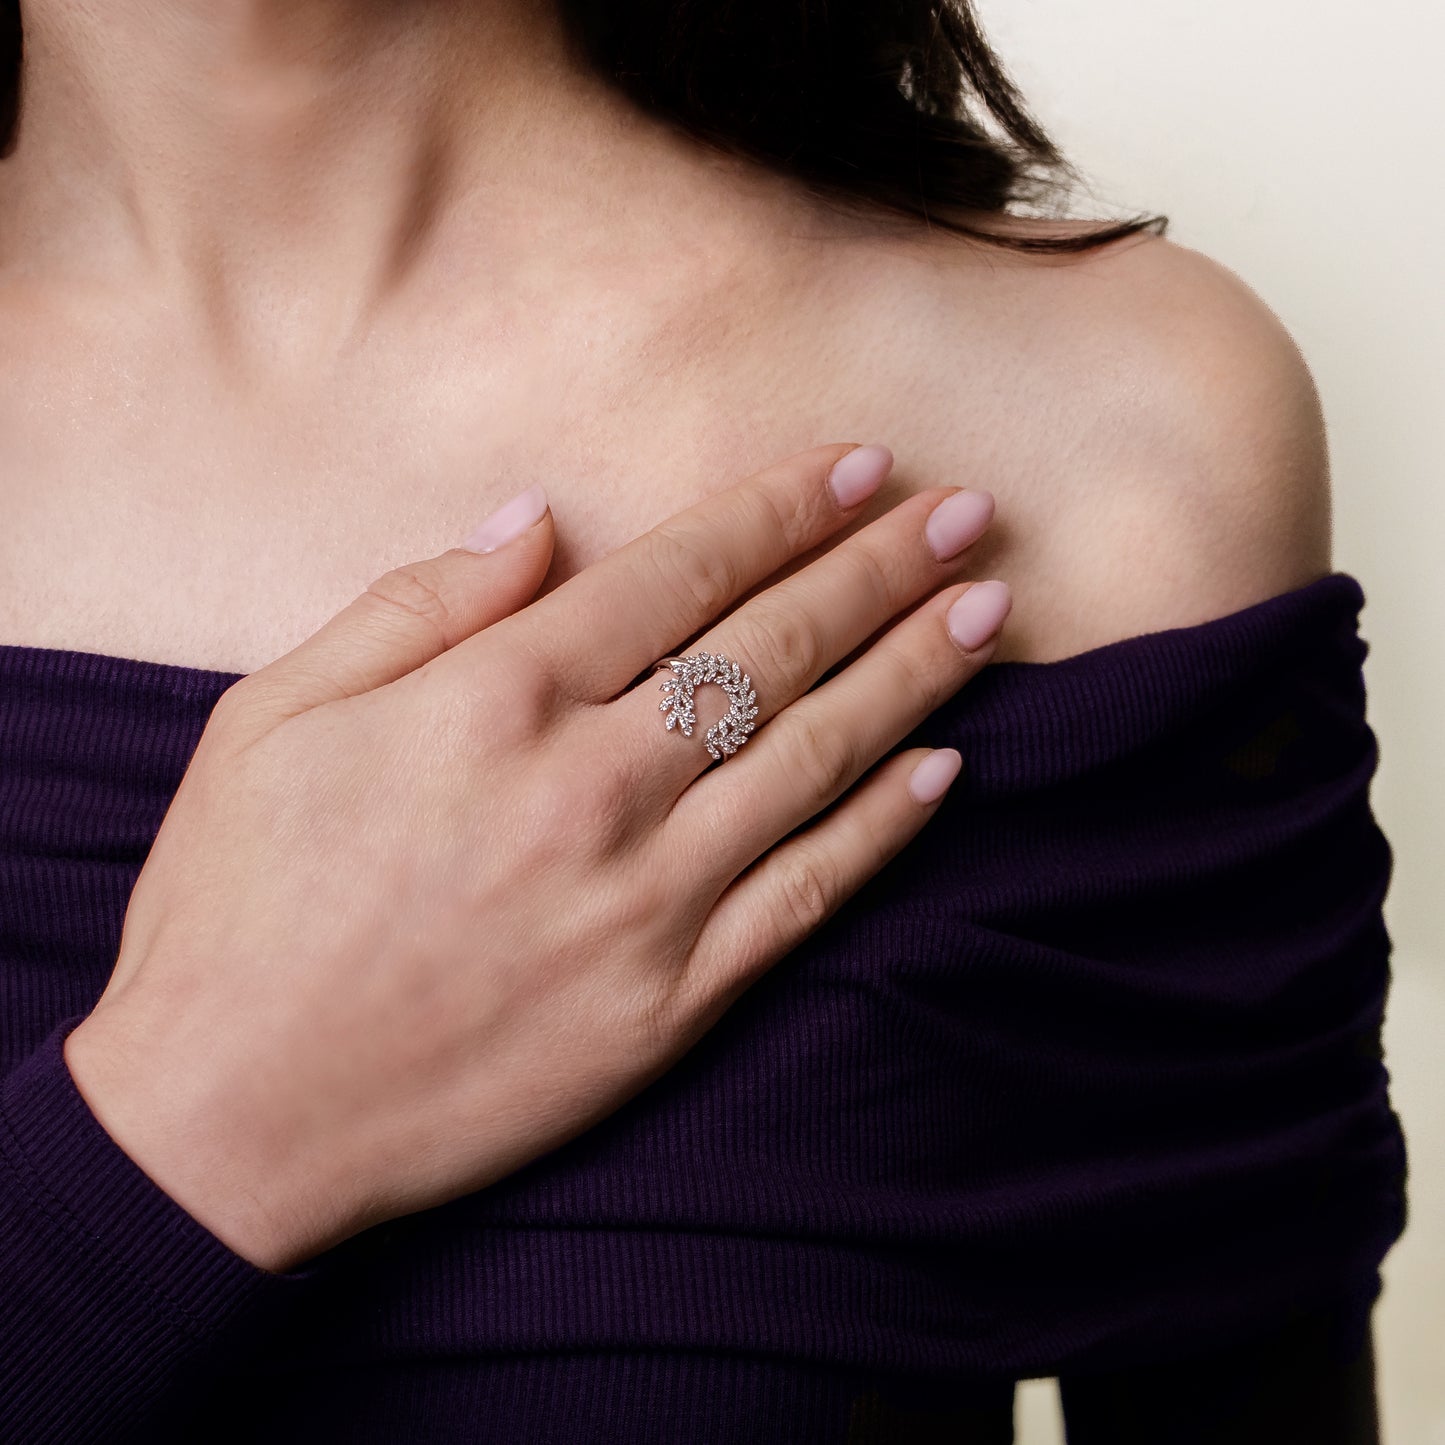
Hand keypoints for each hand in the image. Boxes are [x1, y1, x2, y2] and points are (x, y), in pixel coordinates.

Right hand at [64, 443, 1008, 1272]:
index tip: (863, 466)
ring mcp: (646, 900)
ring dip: (915, 675)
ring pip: (816, 758)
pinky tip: (947, 772)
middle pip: (774, 647)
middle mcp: (593, 784)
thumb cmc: (239, 907)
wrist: (233, 1121)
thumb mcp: (273, 717)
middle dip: (881, 569)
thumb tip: (534, 520)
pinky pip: (807, 896)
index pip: (681, 571)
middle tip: (967, 515)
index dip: (783, 507)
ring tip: (986, 610)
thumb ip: (416, 604)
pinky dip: (885, 828)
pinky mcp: (671, 1002)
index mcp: (497, 699)